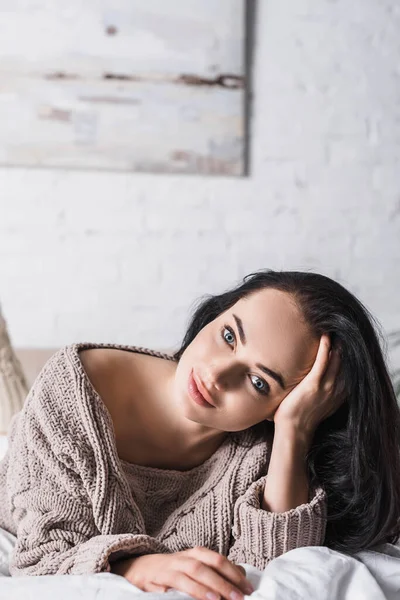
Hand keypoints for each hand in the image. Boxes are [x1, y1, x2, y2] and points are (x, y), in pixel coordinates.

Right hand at [111, 547, 253, 599]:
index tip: (249, 589)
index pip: (219, 559)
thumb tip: (239, 580)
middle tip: (240, 597)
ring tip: (221, 599)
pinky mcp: (158, 578)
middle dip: (226, 581)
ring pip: (193, 572)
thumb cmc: (172, 571)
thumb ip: (213, 572)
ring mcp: (171, 567)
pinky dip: (186, 590)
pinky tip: (194, 599)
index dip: (235, 573)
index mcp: (196, 554)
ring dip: (208, 586)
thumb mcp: (193, 567)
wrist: (138, 568)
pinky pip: (173, 583)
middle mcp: (185, 557)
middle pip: (209, 564)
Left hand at [272, 334, 343, 436]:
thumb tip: (313, 380)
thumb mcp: (317, 403)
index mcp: (338, 394)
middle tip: (341, 330)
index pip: (347, 370)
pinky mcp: (313, 385)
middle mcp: (336, 389)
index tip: (346, 341)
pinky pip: (322, 362)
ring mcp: (326, 387)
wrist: (293, 431)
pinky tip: (325, 336)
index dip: (348, 355)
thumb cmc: (300, 417)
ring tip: (334, 328)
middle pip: (344, 362)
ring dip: (336, 343)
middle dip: (344, 346)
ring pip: (336, 359)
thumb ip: (320, 391)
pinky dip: (325, 348)